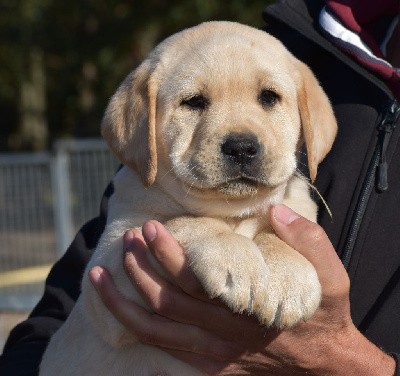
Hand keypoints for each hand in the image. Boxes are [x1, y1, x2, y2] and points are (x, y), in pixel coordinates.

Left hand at [89, 205, 395, 374]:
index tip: (151, 228)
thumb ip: (308, 240)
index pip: (195, 278)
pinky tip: (118, 315)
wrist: (327, 366)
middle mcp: (223, 333)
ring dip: (123, 304)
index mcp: (246, 306)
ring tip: (98, 278)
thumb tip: (277, 210)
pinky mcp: (212, 368)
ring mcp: (214, 354)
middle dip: (140, 270)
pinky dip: (138, 335)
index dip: (168, 253)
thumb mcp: (332, 276)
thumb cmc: (324, 316)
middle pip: (168, 302)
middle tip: (127, 240)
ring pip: (156, 332)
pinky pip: (166, 354)